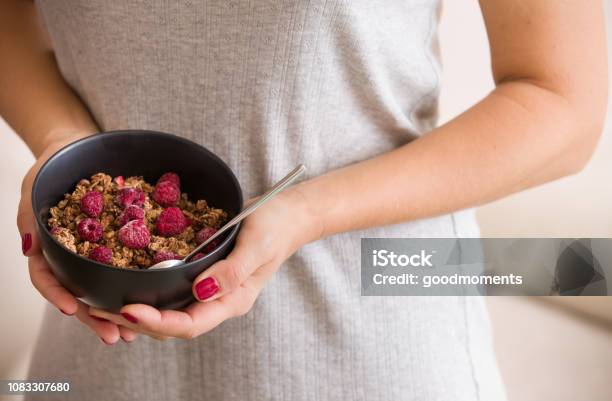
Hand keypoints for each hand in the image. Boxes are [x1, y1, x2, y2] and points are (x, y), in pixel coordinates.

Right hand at [16, 130, 138, 343]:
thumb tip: (30, 246)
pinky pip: (129, 266)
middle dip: (95, 316)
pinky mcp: (121, 243)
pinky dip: (136, 286)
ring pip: (105, 287)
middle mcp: (73, 255)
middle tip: (113, 336)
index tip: (72, 308)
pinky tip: (152, 303)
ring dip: (118, 311)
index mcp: (50, 247)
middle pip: (80, 292)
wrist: (81, 150)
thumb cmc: (55, 166)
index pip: (47, 277)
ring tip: (134, 332)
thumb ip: (30, 214)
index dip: (58, 294)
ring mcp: (97, 252)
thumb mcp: (36, 184)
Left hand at [89, 188, 321, 339]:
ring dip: (137, 311)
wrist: (287, 213)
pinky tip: (125, 281)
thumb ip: (233, 271)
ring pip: (169, 311)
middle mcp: (217, 300)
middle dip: (136, 322)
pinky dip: (147, 291)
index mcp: (232, 300)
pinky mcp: (202, 273)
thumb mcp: (258, 244)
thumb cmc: (276, 225)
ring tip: (103, 303)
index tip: (127, 309)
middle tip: (100, 310)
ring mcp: (209, 289)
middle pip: (173, 324)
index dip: (157, 322)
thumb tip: (202, 292)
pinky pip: (171, 290)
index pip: (189, 324)